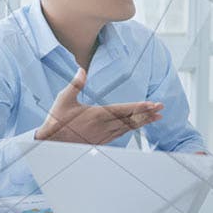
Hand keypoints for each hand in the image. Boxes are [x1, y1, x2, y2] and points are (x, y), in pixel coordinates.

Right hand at [35, 68, 162, 144]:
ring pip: (128, 128)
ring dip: (142, 122)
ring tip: (155, 117)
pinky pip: (121, 134)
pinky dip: (131, 129)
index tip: (151, 104)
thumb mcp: (64, 99)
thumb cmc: (57, 121)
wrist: (51, 143)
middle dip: (147, 114)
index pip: (123, 110)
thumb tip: (82, 69)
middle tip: (161, 109)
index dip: (139, 107)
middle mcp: (103, 126)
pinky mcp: (101, 141)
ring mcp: (103, 135)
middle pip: (130, 119)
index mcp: (97, 115)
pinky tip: (137, 126)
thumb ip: (76, 84)